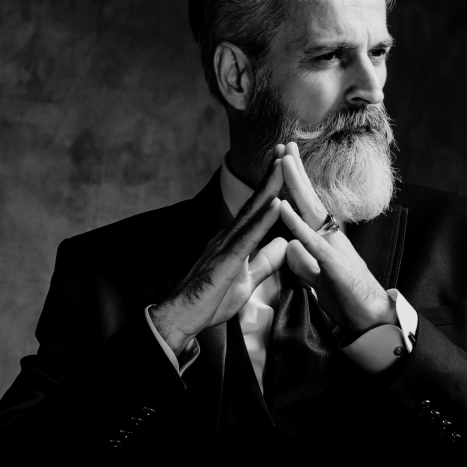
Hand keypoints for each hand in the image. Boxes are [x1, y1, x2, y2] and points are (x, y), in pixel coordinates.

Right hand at [149, 155, 287, 355]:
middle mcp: (228, 236)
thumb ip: (265, 263)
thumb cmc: (210, 302)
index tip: (284, 166)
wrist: (183, 317)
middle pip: (254, 202)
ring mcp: (225, 245)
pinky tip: (277, 204)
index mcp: (234, 241)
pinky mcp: (226, 260)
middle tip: (283, 149)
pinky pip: (248, 236)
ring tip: (283, 165)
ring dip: (269, 187)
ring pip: (252, 212)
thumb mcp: (247, 281)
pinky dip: (264, 219)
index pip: (256, 210)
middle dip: (270, 175)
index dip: (271, 188)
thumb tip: (283, 245)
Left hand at [277, 142, 395, 334]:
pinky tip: (283, 208)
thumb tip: (288, 248)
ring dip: (296, 185)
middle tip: (284, 144)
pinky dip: (296, 223)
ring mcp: (334, 248)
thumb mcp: (318, 277)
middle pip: (310, 198)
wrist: (372, 319)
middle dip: (296, 171)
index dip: (295, 183)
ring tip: (283, 161)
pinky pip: (311, 240)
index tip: (283, 160)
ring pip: (312, 210)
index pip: (308, 206)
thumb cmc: (347, 299)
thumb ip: (303, 262)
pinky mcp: (333, 264)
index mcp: (327, 239)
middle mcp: (331, 237)